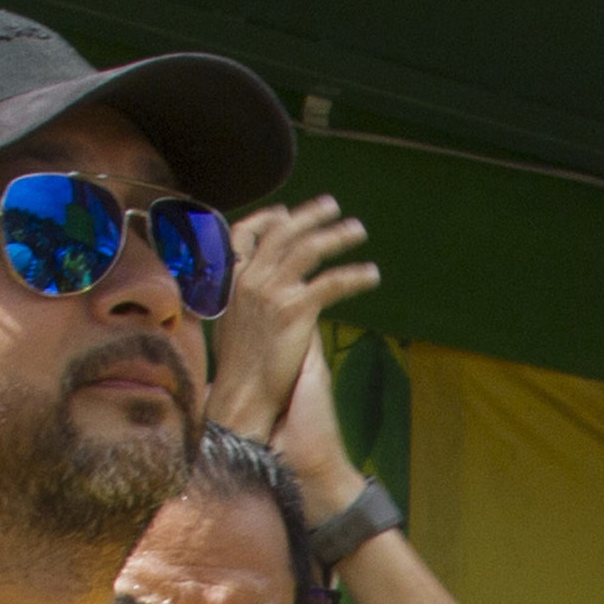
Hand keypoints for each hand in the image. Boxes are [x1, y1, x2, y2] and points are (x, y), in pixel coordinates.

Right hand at [202, 199, 384, 480]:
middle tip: (333, 206)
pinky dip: (354, 275)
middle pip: (281, 233)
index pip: (243, 234)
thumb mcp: (238, 327)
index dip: (267, 219)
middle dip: (309, 215)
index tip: (286, 212)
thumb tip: (277, 299)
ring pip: (307, 249)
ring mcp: (270, 292)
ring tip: (358, 230)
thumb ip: (253, 304)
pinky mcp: (294, 311)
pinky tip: (371, 275)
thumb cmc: (242, 370)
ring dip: (336, 236)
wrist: (243, 397)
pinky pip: (331, 283)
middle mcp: (249, 279)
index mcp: (232, 281)